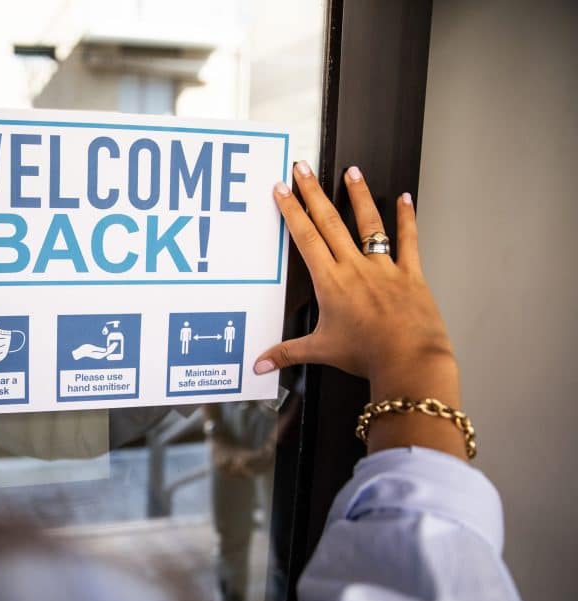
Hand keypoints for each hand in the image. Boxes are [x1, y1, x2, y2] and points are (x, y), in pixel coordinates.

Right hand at [254, 161, 465, 459]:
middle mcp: (355, 267)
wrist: (408, 360)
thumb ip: (287, 353)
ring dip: (358, 196)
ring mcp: (384, 267)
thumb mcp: (321, 351)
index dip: (292, 211)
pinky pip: (408, 240)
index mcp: (331, 282)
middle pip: (329, 222)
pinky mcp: (410, 273)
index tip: (282, 189)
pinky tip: (404, 198)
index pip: (306, 238)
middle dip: (313, 192)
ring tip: (352, 171)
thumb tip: (258, 365)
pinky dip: (406, 218)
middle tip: (303, 168)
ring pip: (368, 224)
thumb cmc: (365, 355)